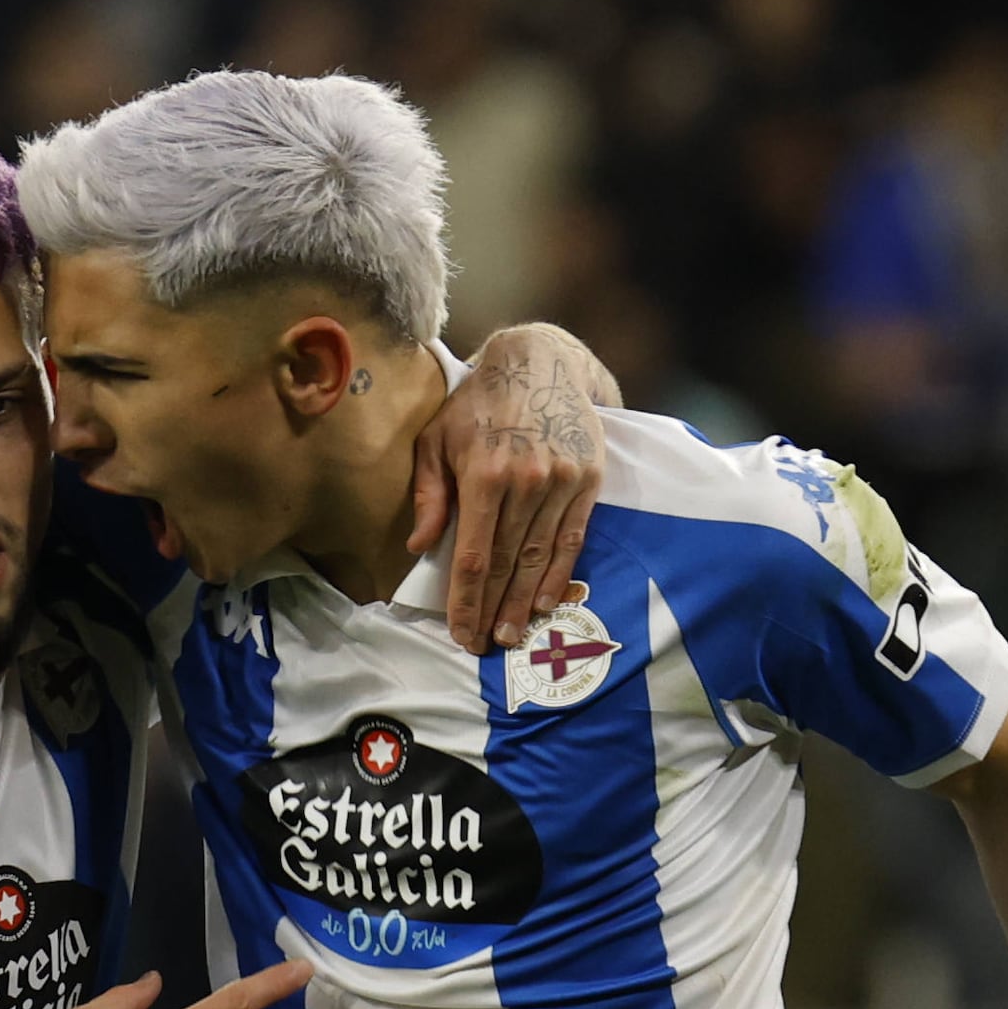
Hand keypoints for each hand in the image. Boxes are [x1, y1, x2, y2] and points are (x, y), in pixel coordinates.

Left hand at [411, 327, 608, 649]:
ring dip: (525, 601)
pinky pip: (572, 538)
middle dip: (493, 609)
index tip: (461, 631)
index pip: (472, 555)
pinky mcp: (588, 480)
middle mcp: (526, 481)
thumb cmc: (479, 404)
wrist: (541, 363)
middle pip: (506, 563)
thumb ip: (428, 493)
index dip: (465, 600)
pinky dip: (558, 574)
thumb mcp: (437, 438)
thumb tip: (420, 546)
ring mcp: (561, 482)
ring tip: (513, 634)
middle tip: (486, 645)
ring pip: (539, 556)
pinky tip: (546, 601)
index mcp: (484, 474)